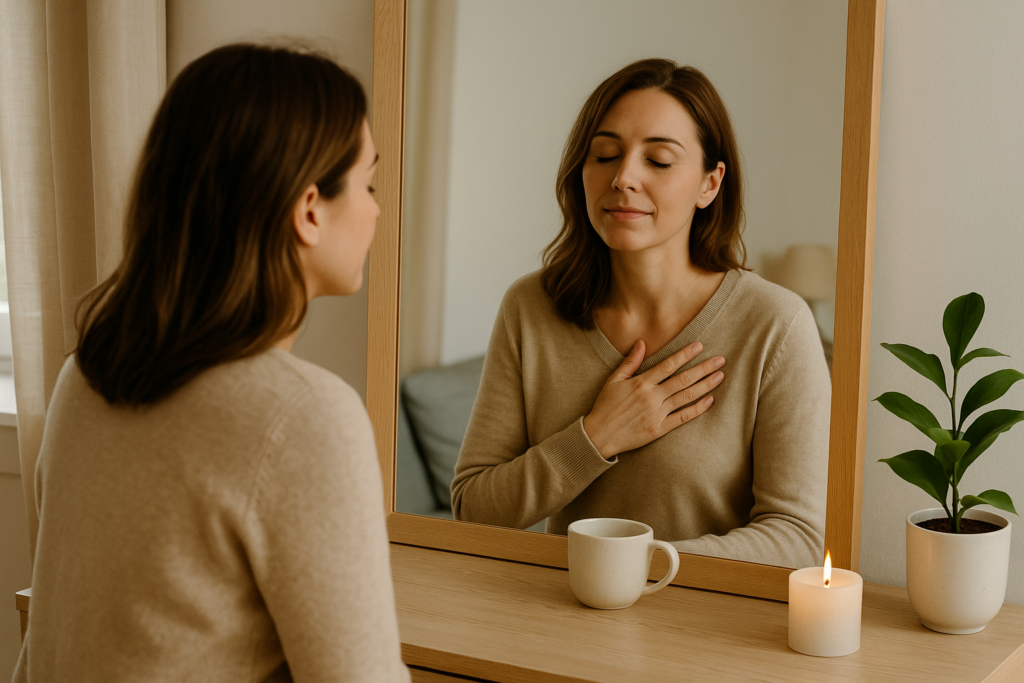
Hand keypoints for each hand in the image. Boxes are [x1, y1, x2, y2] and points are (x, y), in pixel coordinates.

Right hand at [582, 340, 724, 459]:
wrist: (599, 435)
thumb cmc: (605, 406)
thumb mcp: (614, 380)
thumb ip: (630, 362)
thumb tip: (642, 342)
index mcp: (641, 383)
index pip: (668, 365)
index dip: (685, 355)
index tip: (700, 346)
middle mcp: (652, 397)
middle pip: (683, 379)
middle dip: (703, 368)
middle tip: (720, 359)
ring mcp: (657, 414)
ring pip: (686, 397)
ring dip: (705, 385)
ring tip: (720, 376)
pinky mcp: (659, 429)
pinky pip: (683, 418)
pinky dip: (697, 409)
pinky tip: (710, 400)